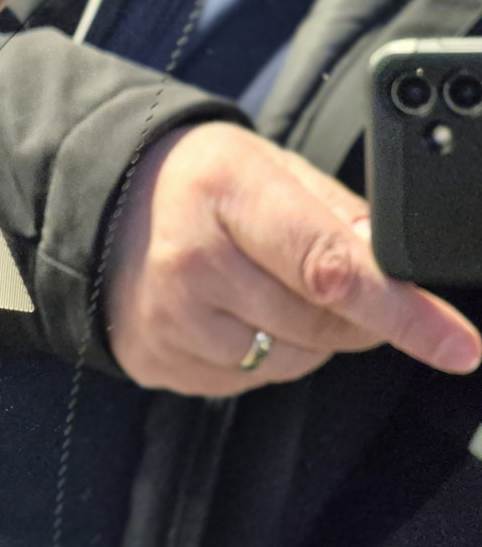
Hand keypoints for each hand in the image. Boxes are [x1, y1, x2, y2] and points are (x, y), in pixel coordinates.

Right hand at [105, 122, 481, 396]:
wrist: (100, 209)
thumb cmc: (192, 181)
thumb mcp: (266, 165)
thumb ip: (338, 214)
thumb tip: (397, 269)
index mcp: (225, 195)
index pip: (328, 269)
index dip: (401, 312)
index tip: (456, 345)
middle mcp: (191, 265)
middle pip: (319, 326)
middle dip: (358, 316)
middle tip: (341, 284)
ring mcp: (169, 322)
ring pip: (289, 362)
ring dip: (307, 337)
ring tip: (265, 288)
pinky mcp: (157, 362)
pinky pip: (246, 381)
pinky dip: (261, 355)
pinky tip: (231, 313)